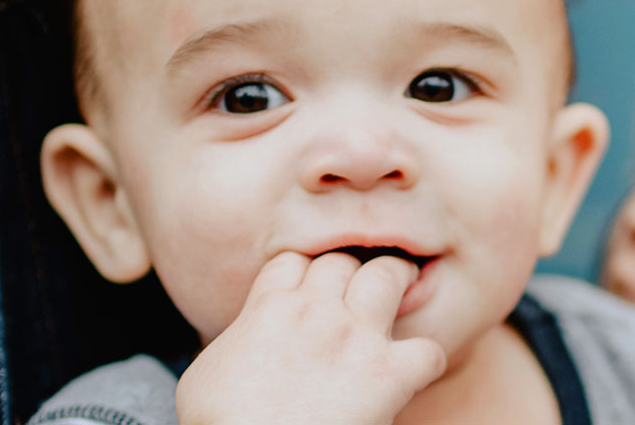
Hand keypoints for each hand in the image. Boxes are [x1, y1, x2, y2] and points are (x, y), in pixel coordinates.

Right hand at [176, 252, 446, 424]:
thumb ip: (236, 341)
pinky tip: (413, 371)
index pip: (294, 258)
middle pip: (342, 259)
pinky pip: (427, 351)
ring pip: (389, 276)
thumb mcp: (206, 372)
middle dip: (351, 270)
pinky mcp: (387, 376)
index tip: (311, 288)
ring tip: (401, 293)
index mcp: (267, 309)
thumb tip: (246, 342)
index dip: (305, 270)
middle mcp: (315, 312)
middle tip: (361, 287)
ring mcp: (355, 338)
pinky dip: (425, 360)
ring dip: (397, 282)